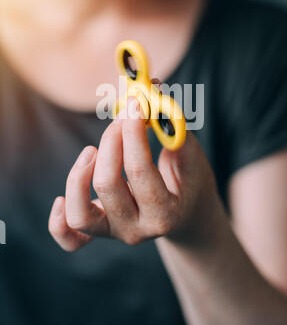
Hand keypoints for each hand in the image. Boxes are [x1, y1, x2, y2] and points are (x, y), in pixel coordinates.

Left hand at [49, 96, 218, 251]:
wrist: (187, 214)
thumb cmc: (190, 180)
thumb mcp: (190, 153)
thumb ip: (172, 125)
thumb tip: (150, 86)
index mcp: (166, 213)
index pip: (139, 170)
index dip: (132, 132)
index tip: (134, 102)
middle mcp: (137, 230)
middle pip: (108, 185)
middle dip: (111, 141)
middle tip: (121, 117)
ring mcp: (116, 233)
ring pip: (81, 214)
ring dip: (80, 176)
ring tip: (91, 151)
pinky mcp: (100, 232)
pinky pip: (70, 238)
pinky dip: (58, 220)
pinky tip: (59, 198)